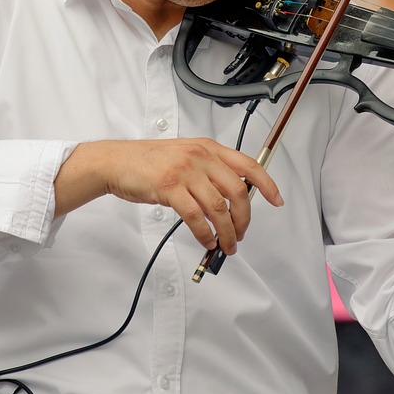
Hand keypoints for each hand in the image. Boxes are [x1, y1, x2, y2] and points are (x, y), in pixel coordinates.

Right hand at [56, 138, 281, 252]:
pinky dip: (205, 233)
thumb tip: (232, 199)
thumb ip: (209, 170)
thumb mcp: (186, 156)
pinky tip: (207, 241)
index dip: (267, 184)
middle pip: (238, 191)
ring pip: (219, 208)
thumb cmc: (149, 162)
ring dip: (227, 232)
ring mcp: (185, 171)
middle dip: (244, 218)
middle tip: (242, 234)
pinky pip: (196, 217)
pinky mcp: (169, 188)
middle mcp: (200, 156)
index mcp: (208, 147)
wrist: (116, 162)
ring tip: (227, 245)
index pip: (248, 165)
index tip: (277, 201)